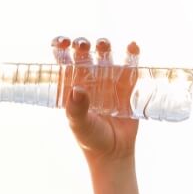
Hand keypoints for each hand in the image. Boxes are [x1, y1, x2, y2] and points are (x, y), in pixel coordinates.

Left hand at [60, 42, 139, 164]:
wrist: (114, 152)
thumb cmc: (91, 138)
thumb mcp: (79, 125)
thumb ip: (76, 109)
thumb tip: (77, 89)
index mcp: (72, 84)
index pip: (63, 60)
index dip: (61, 46)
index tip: (62, 42)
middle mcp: (89, 78)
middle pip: (84, 54)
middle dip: (82, 45)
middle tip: (83, 45)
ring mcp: (108, 80)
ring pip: (105, 55)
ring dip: (104, 46)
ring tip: (104, 45)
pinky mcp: (127, 85)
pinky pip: (130, 65)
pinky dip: (132, 54)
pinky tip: (132, 47)